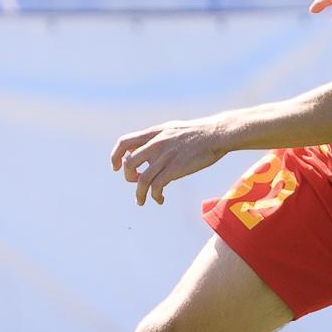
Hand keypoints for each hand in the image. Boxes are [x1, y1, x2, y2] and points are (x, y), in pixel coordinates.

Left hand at [111, 118, 228, 205]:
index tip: (115, 167)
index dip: (115, 156)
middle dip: (129, 177)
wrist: (216, 134)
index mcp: (154, 133)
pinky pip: (157, 186)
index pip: (124, 142)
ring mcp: (165, 156)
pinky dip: (154, 196)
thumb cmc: (198, 133)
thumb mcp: (172, 129)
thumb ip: (157, 139)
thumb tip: (145, 151)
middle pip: (129, 163)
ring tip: (141, 201)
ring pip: (142, 180)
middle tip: (136, 182)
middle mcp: (156, 144)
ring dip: (139, 194)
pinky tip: (160, 199)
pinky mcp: (175, 168)